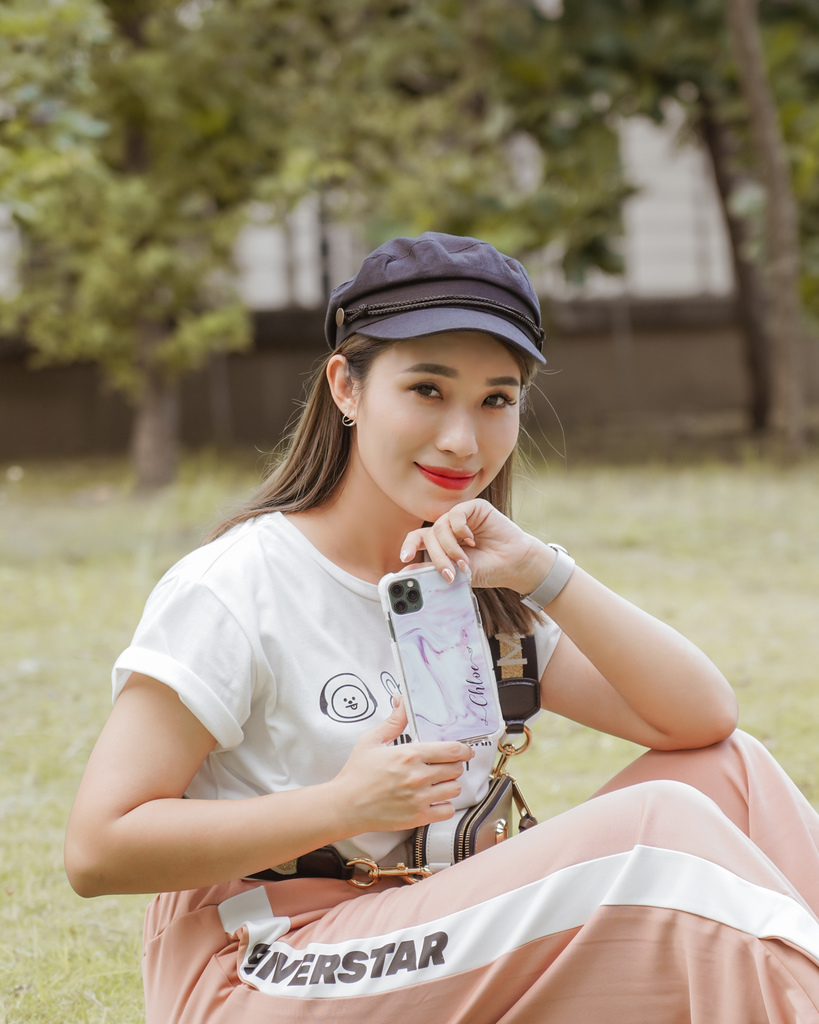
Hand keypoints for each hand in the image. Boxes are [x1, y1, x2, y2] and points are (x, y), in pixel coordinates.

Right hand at [331, 699, 473, 832]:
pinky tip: (435, 800)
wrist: (345, 805)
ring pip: (455, 789)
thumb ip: (393, 721)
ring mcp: (420, 798)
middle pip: (456, 769)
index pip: (452, 750)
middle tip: (446, 765)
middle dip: (455, 765)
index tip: (465, 750)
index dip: (464, 749)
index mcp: (410, 754)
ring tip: (440, 782)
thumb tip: (402, 701)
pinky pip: (447, 811)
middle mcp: (418, 776)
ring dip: (450, 784)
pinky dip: (445, 805)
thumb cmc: (357, 773)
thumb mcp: (372, 741)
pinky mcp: (418, 817)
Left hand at [399, 499, 552, 593]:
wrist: (514, 564)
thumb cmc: (487, 569)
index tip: (405, 558)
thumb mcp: (456, 573)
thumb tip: (405, 571)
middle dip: (437, 557)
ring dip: (450, 547)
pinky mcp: (474, 508)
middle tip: (449, 572)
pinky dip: (460, 529)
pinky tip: (471, 539)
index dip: (409, 546)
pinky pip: (456, 514)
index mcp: (441, 543)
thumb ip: (432, 569)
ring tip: (464, 561)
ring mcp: (461, 518)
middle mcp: (449, 529)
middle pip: (429, 535)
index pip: (418, 539)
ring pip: (440, 526)